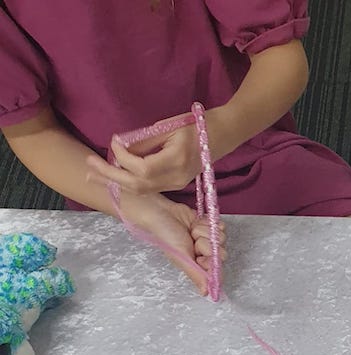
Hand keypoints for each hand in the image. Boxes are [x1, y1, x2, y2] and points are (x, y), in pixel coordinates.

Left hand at [86, 113, 205, 194]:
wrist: (220, 137)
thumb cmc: (195, 125)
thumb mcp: (167, 127)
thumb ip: (144, 140)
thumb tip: (121, 147)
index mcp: (176, 160)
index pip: (141, 167)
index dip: (122, 156)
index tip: (114, 140)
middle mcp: (176, 177)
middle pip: (138, 185)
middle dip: (110, 176)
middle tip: (88, 166)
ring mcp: (177, 184)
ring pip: (141, 190)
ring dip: (116, 181)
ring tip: (94, 174)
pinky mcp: (176, 184)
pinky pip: (149, 188)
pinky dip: (129, 181)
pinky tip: (115, 174)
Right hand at [118, 193, 226, 295]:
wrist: (160, 211)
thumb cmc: (166, 236)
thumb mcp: (181, 258)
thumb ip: (196, 275)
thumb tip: (206, 293)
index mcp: (198, 265)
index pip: (217, 270)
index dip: (212, 262)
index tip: (200, 256)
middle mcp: (204, 254)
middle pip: (222, 253)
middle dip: (207, 245)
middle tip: (193, 242)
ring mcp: (207, 239)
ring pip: (221, 238)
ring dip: (205, 232)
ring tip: (191, 231)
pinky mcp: (208, 225)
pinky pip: (220, 226)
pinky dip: (207, 222)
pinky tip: (195, 223)